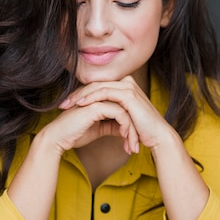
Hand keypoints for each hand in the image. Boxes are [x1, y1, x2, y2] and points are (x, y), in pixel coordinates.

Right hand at [43, 96, 138, 155]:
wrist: (58, 138)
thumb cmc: (75, 134)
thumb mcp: (99, 130)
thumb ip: (112, 126)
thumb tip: (126, 130)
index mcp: (101, 101)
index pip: (124, 110)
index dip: (131, 127)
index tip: (134, 144)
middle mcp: (101, 97)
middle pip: (128, 109)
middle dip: (134, 129)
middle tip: (136, 147)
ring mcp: (98, 100)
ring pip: (126, 111)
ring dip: (131, 131)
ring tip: (132, 146)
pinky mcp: (96, 106)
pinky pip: (119, 113)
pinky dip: (125, 126)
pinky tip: (123, 137)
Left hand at [59, 76, 174, 152]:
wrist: (157, 136)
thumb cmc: (141, 131)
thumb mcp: (121, 119)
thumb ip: (109, 113)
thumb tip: (92, 116)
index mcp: (124, 87)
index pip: (97, 87)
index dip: (81, 95)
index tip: (66, 105)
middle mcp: (126, 83)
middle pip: (96, 85)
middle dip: (77, 94)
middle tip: (62, 104)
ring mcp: (128, 87)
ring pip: (98, 87)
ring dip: (81, 95)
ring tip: (68, 105)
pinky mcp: (128, 94)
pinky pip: (105, 93)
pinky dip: (92, 98)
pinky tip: (82, 104)